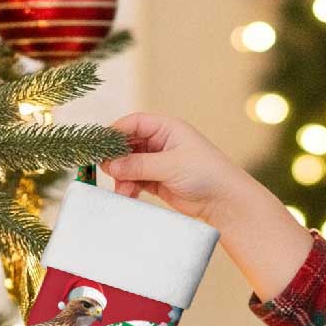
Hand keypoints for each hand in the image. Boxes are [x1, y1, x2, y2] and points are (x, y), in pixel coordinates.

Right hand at [99, 111, 250, 230]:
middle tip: (106, 171)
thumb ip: (139, 165)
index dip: (116, 133)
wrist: (224, 201)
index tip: (101, 146)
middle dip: (117, 158)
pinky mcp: (158, 181)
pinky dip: (129, 187)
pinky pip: (136, 180)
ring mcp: (159, 163)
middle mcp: (161, 143)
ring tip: (122, 190)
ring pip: (130, 165)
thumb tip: (110, 165)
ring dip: (122, 176)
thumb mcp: (170, 165)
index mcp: (167, 128)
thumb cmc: (206, 174)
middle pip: (128, 145)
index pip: (134, 123)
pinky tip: (128, 195)